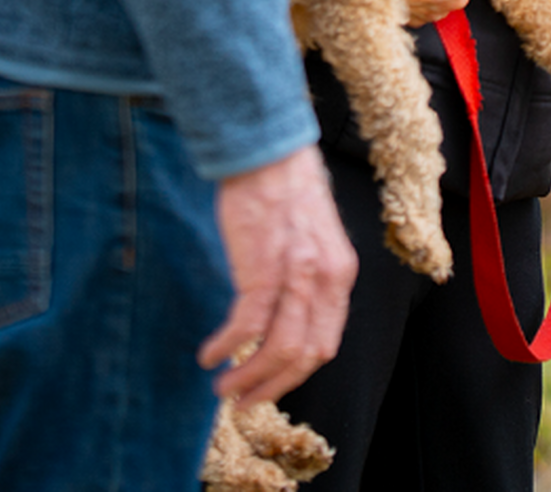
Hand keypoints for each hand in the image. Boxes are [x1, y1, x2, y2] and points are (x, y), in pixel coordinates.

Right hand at [201, 145, 357, 404]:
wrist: (266, 149)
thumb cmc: (283, 189)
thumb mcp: (313, 238)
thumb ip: (309, 279)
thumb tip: (286, 319)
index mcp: (341, 274)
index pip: (326, 343)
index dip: (296, 374)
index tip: (269, 387)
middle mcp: (326, 279)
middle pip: (305, 356)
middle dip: (272, 387)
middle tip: (243, 401)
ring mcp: (296, 274)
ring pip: (279, 350)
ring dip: (248, 377)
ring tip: (223, 387)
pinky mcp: (262, 267)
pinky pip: (246, 326)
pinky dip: (227, 347)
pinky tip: (209, 353)